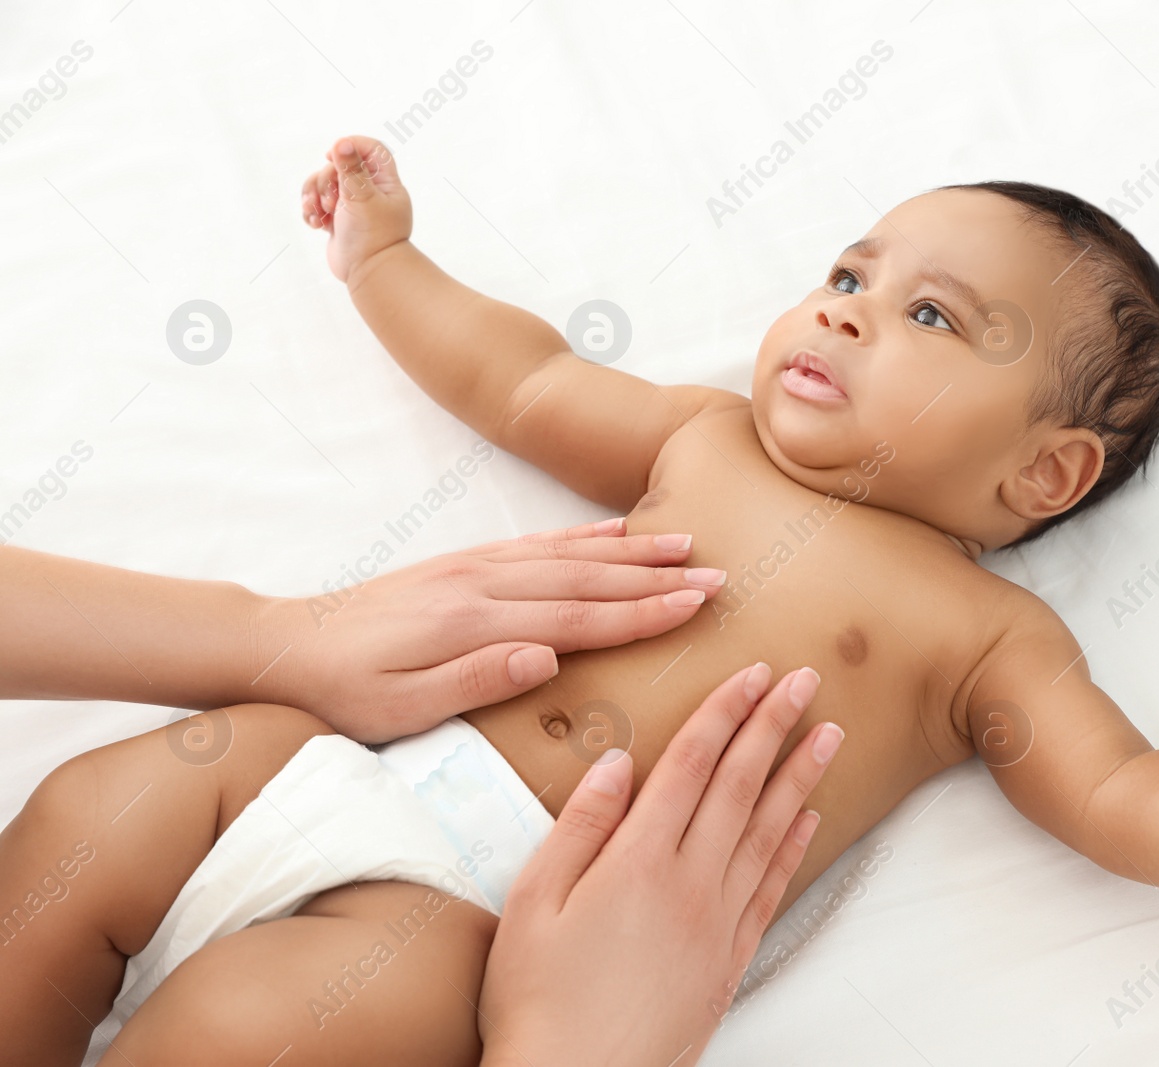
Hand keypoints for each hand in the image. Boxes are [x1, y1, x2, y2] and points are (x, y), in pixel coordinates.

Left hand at [254, 519, 724, 741]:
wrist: (287, 646)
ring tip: (684, 545)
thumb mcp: (400, 710)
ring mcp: (475, 567)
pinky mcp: (464, 562)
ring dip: (631, 550)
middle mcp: (484, 585)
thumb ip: (475, 680)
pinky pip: (537, 542)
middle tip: (717, 576)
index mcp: (476, 625)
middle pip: (588, 579)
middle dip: (657, 578)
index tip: (696, 605)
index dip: (643, 613)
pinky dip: (582, 535)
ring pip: (570, 553)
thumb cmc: (345, 693)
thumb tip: (546, 658)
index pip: (579, 618)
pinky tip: (614, 532)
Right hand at [300, 134, 411, 282]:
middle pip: (340, 166)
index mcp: (386, 184)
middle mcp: (371, 192)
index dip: (352, 146)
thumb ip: (351, 169)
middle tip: (331, 203)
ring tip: (317, 213)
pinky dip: (312, 211)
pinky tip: (315, 224)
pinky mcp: (338, 220)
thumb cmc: (372, 237)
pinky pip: (317, 204)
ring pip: (323, 184)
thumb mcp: (361, 198)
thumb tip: (343, 143)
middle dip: (326, 180)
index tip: (333, 155)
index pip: (372, 150)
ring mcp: (352, 207)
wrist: (370, 275)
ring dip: (314, 196)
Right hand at [477, 662, 842, 1066]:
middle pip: (741, 785)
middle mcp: (690, 883)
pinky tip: (810, 819)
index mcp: (638, 860)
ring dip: (801, 775)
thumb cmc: (539, 998)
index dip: (724, 711)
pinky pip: (772, 888)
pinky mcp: (729, 958)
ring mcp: (717, 921)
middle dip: (775, 725)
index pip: (692, 763)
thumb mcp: (532, 903)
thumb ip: (579, 826)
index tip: (752, 672)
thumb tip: (618, 764)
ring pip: (769, 830)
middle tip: (807, 680)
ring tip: (829, 734)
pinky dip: (794, 847)